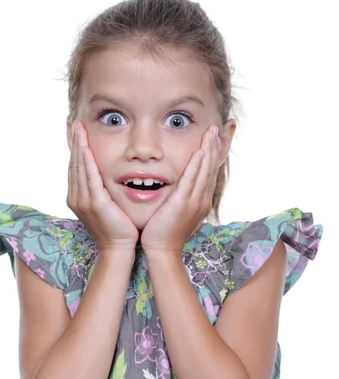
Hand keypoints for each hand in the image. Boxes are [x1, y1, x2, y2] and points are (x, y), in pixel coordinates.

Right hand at [67, 122, 138, 250]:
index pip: (75, 168)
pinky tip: (87, 147)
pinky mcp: (94, 203)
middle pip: (74, 164)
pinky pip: (89, 176)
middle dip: (74, 143)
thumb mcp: (107, 206)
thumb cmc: (118, 228)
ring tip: (79, 128)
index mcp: (77, 198)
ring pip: (79, 167)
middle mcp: (76, 197)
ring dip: (79, 146)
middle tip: (74, 124)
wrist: (119, 248)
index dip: (75, 149)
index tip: (76, 133)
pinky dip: (87, 160)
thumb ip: (103, 190)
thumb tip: (106, 177)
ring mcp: (83, 200)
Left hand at [141, 125, 220, 253]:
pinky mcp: (183, 204)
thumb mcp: (176, 211)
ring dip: (208, 149)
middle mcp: (201, 199)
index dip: (212, 154)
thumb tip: (179, 189)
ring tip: (211, 132)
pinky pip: (192, 180)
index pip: (209, 172)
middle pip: (211, 168)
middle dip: (214, 146)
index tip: (213, 138)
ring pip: (204, 171)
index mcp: (200, 200)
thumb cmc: (165, 232)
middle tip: (216, 128)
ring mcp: (194, 201)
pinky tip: (200, 151)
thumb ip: (180, 198)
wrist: (162, 250)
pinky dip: (197, 164)